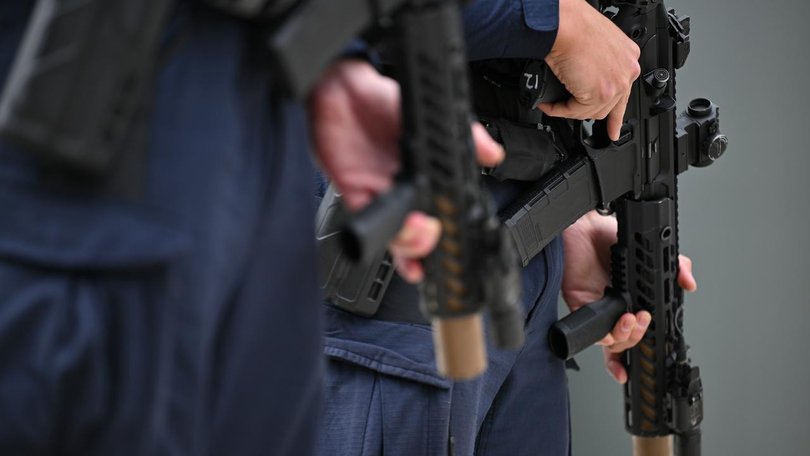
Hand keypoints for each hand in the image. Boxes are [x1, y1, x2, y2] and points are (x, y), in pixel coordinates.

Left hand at [309, 59, 504, 281]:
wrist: (344, 91)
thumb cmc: (385, 103)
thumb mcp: (433, 118)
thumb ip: (467, 136)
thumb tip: (494, 154)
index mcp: (429, 179)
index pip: (446, 217)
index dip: (452, 236)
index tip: (458, 240)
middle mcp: (407, 193)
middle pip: (423, 238)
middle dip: (430, 248)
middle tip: (434, 234)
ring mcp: (383, 198)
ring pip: (398, 239)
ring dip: (410, 246)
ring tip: (418, 232)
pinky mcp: (357, 196)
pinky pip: (370, 224)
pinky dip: (382, 232)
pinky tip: (394, 230)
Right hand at [538, 0, 640, 140]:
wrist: (565, 24)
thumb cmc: (574, 25)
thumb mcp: (596, 44)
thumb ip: (599, 64)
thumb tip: (585, 81)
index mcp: (628, 57)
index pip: (624, 93)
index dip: (616, 115)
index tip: (613, 130)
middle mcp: (627, 71)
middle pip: (607, 107)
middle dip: (585, 112)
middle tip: (566, 110)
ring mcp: (616, 84)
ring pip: (591, 112)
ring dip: (569, 110)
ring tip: (554, 103)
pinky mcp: (600, 94)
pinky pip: (575, 111)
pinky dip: (558, 110)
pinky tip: (550, 105)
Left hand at [561, 211, 696, 383]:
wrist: (586, 226)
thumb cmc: (610, 236)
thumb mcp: (651, 250)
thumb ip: (675, 265)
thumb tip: (689, 283)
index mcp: (633, 300)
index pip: (643, 329)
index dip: (650, 340)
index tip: (659, 342)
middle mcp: (615, 307)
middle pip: (629, 340)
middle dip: (639, 335)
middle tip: (643, 318)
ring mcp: (598, 308)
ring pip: (612, 340)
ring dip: (625, 335)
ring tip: (630, 319)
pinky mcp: (580, 305)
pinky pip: (590, 329)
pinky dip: (602, 333)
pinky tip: (612, 324)